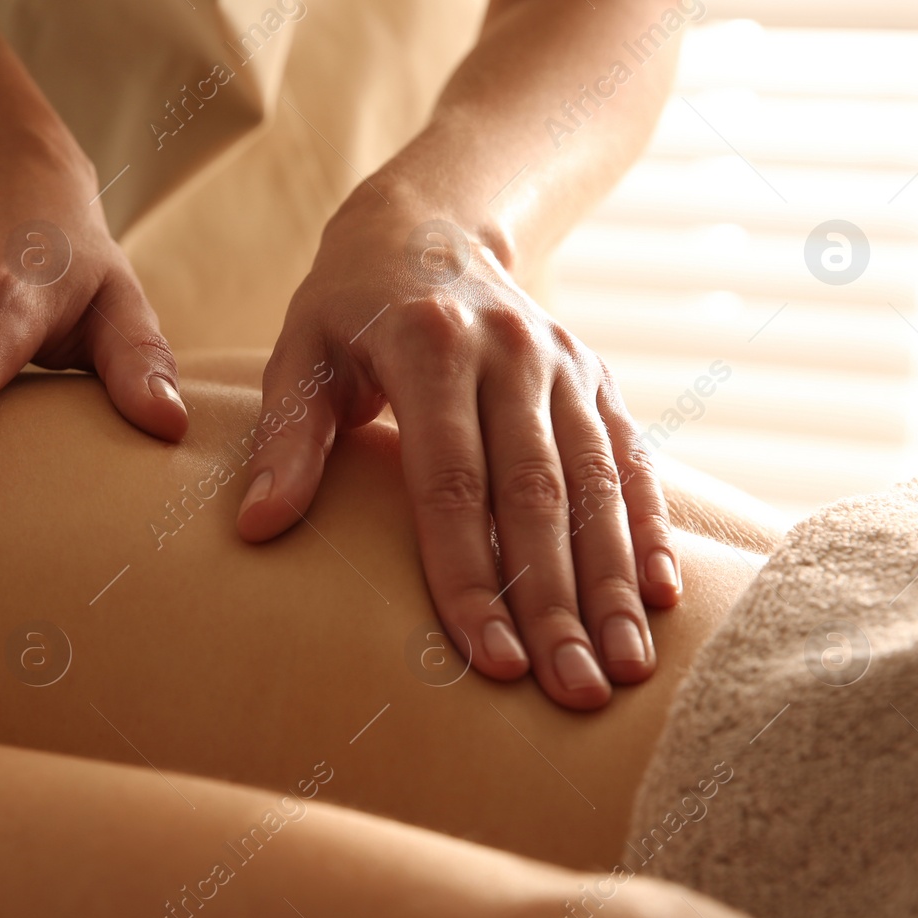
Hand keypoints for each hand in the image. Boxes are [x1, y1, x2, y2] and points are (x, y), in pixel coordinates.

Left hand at [236, 187, 677, 709]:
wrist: (429, 224)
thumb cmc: (348, 306)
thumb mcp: (300, 353)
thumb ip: (287, 438)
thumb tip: (257, 528)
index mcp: (430, 347)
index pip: (452, 484)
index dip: (471, 577)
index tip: (489, 661)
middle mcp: (511, 353)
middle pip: (538, 495)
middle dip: (556, 602)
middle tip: (572, 693)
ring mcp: (564, 365)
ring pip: (598, 484)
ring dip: (612, 581)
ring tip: (624, 669)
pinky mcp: (595, 377)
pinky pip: (632, 459)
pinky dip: (648, 527)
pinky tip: (660, 596)